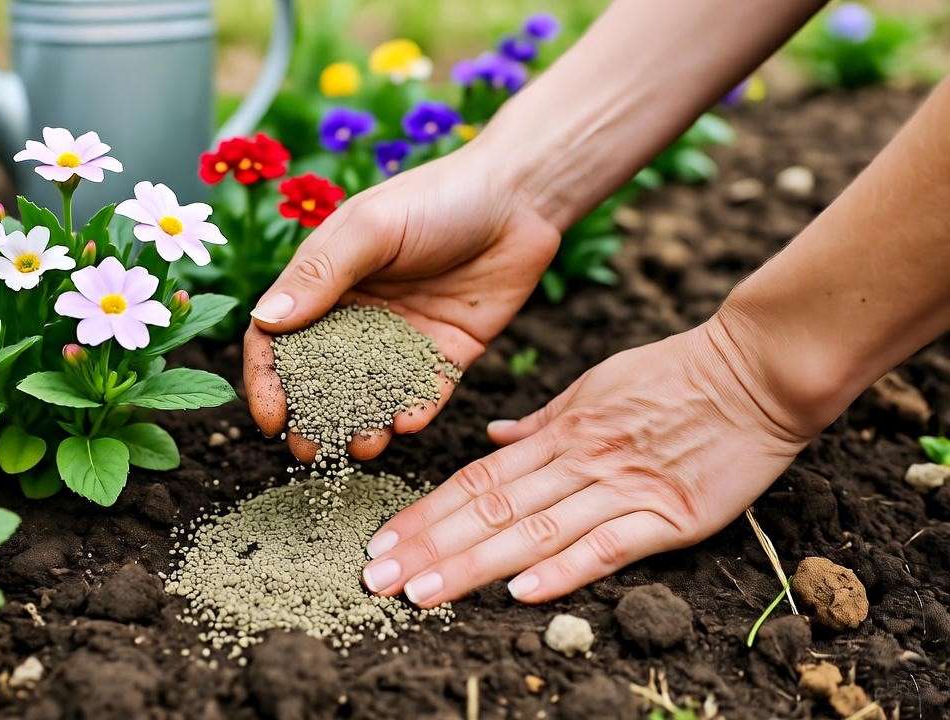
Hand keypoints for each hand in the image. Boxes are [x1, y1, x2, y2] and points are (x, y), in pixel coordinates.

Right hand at [243, 144, 560, 461]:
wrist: (519, 197)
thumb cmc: (436, 197)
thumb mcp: (371, 228)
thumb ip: (320, 276)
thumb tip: (265, 323)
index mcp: (324, 283)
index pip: (277, 339)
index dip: (267, 380)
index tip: (271, 419)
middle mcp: (356, 315)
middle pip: (319, 378)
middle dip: (312, 419)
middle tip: (311, 452)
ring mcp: (401, 338)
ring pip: (371, 395)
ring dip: (363, 424)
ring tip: (364, 446)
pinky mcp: (446, 354)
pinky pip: (425, 393)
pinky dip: (415, 412)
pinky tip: (409, 423)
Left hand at [361, 312, 816, 605]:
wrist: (759, 368)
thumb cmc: (677, 375)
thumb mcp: (596, 384)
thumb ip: (541, 421)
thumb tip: (492, 438)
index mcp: (560, 432)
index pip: (476, 478)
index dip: (425, 512)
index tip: (382, 541)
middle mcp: (579, 460)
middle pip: (489, 508)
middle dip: (428, 546)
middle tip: (376, 579)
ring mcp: (623, 486)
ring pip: (534, 529)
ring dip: (473, 564)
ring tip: (421, 593)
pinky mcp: (672, 514)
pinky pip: (610, 544)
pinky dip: (565, 568)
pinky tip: (522, 592)